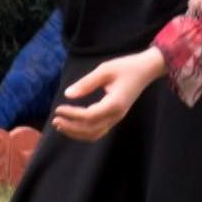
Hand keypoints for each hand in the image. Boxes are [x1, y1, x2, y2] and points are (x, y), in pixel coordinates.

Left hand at [51, 47, 166, 141]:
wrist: (146, 70)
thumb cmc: (126, 67)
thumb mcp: (105, 70)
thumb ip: (86, 83)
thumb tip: (67, 94)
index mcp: (114, 104)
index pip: (89, 116)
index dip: (72, 115)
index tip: (58, 109)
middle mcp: (116, 115)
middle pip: (90, 129)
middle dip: (71, 127)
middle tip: (55, 120)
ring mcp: (117, 118)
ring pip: (94, 134)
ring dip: (76, 132)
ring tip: (60, 125)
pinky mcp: (115, 117)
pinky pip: (98, 130)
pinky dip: (84, 131)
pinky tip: (72, 125)